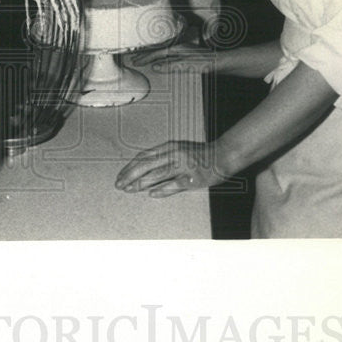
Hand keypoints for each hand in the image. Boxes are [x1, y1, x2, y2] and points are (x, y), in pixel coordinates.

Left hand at [115, 140, 229, 196]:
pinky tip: (151, 194)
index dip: (129, 167)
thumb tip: (142, 169)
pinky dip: (161, 190)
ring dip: (140, 183)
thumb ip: (162, 157)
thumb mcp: (178, 149)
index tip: (120, 176)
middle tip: (119, 185)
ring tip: (130, 189)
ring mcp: (183, 165)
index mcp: (169, 147)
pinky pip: (173, 184)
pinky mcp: (192, 177)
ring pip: (156, 174)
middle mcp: (174, 154)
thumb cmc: (199, 154)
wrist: (222, 155)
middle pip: (146, 165)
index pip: (143, 157)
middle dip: (129, 176)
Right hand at [131, 42, 219, 73]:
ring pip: (163, 54)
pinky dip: (161, 61)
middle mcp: (179, 48)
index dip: (145, 58)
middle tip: (134, 60)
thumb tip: (155, 67)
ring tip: (143, 61)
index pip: (157, 53)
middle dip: (145, 55)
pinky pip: (169, 58)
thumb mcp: (187, 65)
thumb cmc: (207, 63)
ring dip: (152, 58)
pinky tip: (161, 65)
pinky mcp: (187, 57)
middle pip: (158, 52)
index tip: (135, 62)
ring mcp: (183, 52)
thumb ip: (171, 66)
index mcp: (177, 48)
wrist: (223, 63)